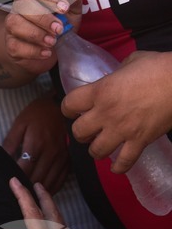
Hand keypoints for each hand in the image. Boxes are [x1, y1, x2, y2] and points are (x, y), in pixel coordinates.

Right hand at [0, 177, 91, 228]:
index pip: (32, 213)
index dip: (22, 196)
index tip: (14, 181)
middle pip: (51, 211)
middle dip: (42, 196)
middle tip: (36, 183)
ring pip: (59, 219)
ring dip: (50, 205)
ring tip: (44, 198)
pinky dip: (55, 219)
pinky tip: (54, 226)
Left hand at [2, 95, 69, 192]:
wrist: (60, 106)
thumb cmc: (36, 114)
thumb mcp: (19, 124)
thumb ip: (10, 143)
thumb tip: (2, 160)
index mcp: (36, 143)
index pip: (24, 168)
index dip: (16, 179)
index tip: (8, 184)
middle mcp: (51, 152)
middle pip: (37, 178)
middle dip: (26, 188)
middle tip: (16, 194)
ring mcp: (62, 157)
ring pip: (49, 182)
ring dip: (38, 192)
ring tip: (27, 197)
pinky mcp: (69, 159)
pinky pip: (61, 179)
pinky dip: (51, 188)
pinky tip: (42, 193)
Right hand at [4, 0, 82, 77]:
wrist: (48, 50)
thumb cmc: (58, 27)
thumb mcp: (72, 13)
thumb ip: (74, 0)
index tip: (64, 9)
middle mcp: (20, 7)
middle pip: (23, 4)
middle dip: (42, 17)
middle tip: (59, 29)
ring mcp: (12, 26)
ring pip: (14, 24)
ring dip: (35, 34)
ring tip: (52, 42)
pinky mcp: (9, 44)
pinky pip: (15, 45)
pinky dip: (33, 51)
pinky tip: (46, 53)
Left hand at [61, 50, 171, 171]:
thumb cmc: (160, 67)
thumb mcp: (131, 61)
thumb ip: (116, 73)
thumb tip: (114, 78)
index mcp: (100, 91)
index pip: (68, 105)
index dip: (68, 108)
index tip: (74, 109)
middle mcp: (106, 113)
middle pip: (78, 132)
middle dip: (82, 131)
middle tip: (90, 128)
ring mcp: (122, 129)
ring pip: (96, 151)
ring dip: (97, 149)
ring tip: (103, 145)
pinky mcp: (140, 141)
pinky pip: (124, 162)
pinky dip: (119, 167)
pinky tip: (116, 167)